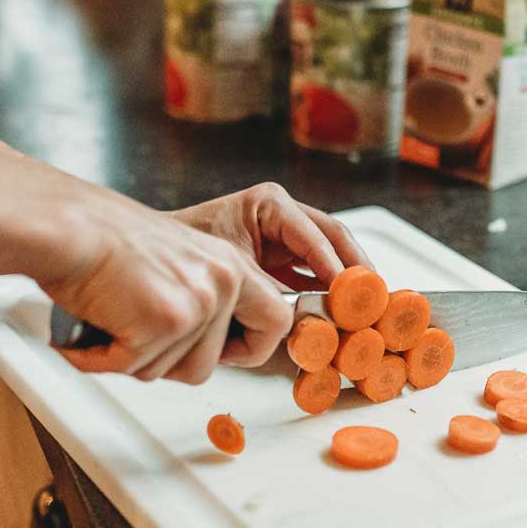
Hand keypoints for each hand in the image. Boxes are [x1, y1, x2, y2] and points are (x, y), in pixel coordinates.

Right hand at [37, 186, 291, 383]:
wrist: (70, 228)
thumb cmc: (104, 243)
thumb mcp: (178, 262)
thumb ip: (204, 297)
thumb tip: (209, 345)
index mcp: (230, 263)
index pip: (276, 318)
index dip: (252, 346)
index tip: (228, 354)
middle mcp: (223, 279)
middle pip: (226, 358)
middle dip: (188, 363)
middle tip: (150, 344)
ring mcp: (200, 300)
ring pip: (183, 371)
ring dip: (142, 359)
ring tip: (115, 320)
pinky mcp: (169, 320)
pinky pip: (141, 368)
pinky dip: (108, 358)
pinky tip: (95, 327)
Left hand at [170, 182, 371, 291]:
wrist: (154, 262)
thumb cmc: (183, 255)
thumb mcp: (230, 272)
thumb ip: (269, 294)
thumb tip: (303, 322)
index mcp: (270, 205)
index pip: (317, 234)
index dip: (338, 266)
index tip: (351, 294)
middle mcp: (282, 214)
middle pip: (334, 238)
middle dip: (356, 270)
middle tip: (372, 300)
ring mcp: (283, 234)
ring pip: (329, 254)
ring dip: (346, 280)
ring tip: (364, 307)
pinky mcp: (279, 257)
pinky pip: (312, 273)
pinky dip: (326, 291)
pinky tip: (338, 311)